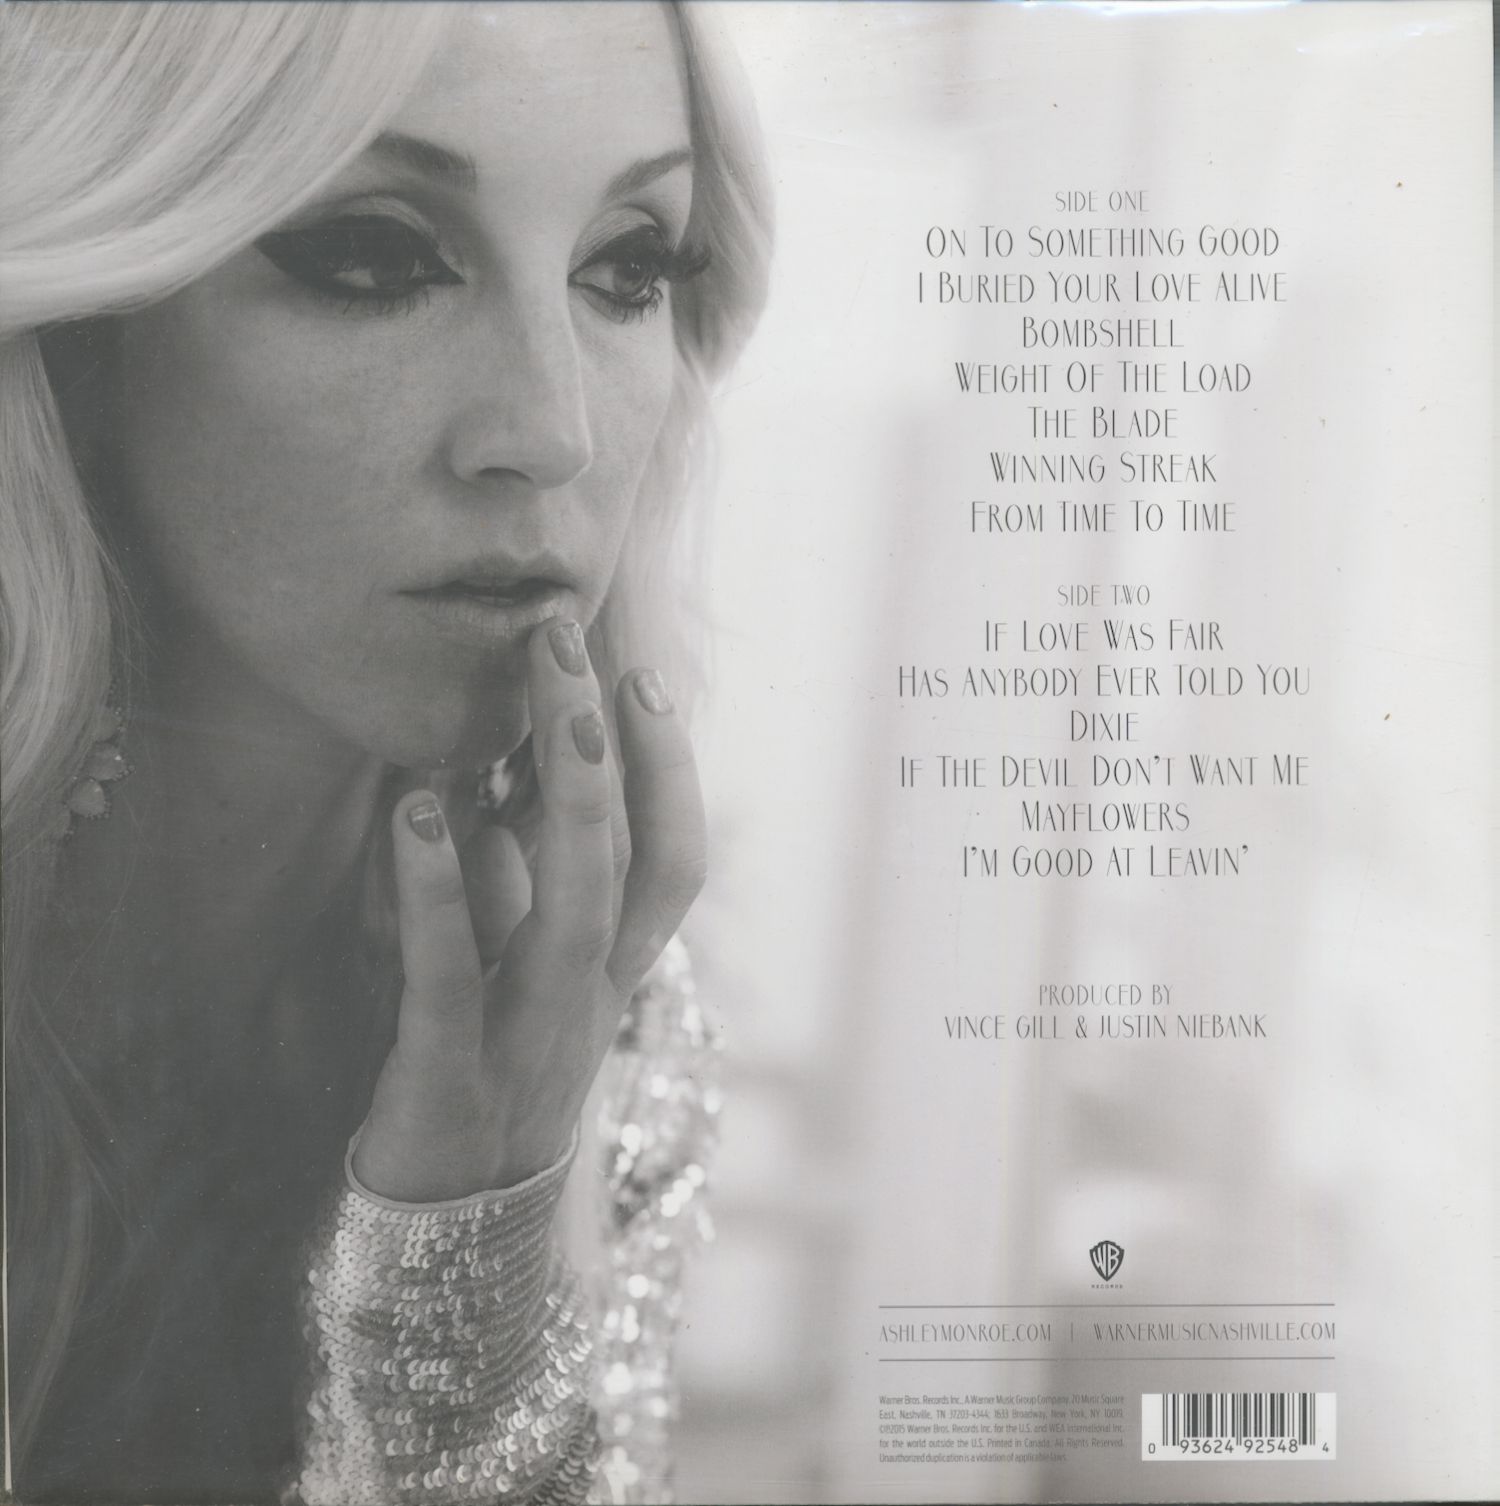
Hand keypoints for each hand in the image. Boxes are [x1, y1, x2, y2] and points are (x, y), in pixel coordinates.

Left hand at [351, 619, 704, 1200]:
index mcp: (611, 972)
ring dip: (564, 796)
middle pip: (625, 859)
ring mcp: (530, 1037)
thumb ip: (521, 886)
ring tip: (540, 700)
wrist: (454, 1236)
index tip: (641, 676)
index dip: (670, 769)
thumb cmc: (489, 1076)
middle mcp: (590, 998)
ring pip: (573, 907)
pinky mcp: (451, 1075)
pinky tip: (415, 811)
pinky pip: (450, 975)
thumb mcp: (522, 976)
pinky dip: (436, 891)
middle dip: (605, 742)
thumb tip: (502, 773)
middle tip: (569, 636)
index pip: (672, 861)